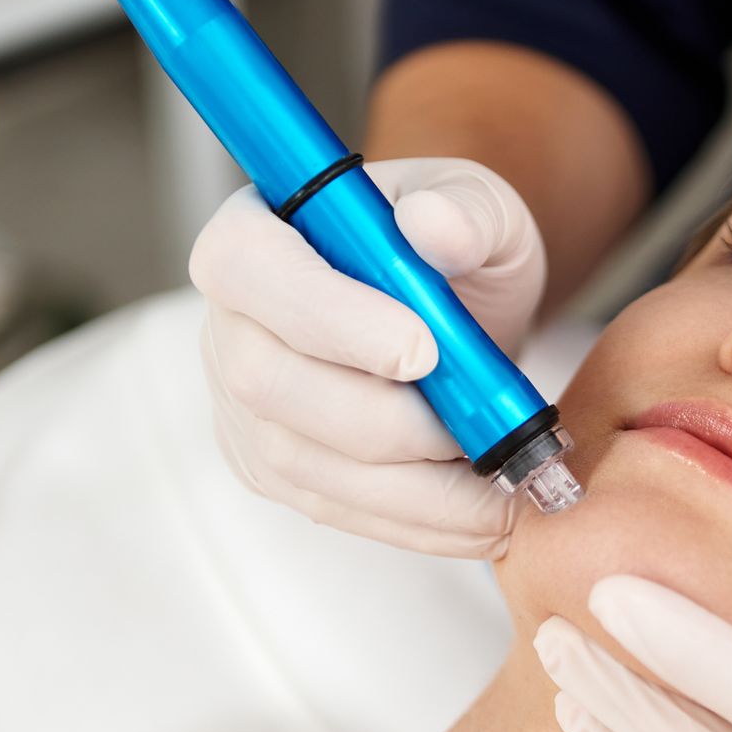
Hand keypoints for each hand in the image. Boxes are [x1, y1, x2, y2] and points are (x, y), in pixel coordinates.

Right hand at [191, 158, 547, 558]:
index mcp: (254, 230)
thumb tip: (433, 226)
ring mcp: (241, 406)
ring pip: (301, 461)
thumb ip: (466, 211)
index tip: (423, 351)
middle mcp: (229, 322)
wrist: (462, 321)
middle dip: (384, 418)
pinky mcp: (274, 470)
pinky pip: (333, 509)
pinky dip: (415, 520)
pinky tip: (480, 516)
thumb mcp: (481, 210)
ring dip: (411, 486)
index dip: (326, 315)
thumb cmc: (455, 253)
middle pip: (267, 382)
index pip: (246, 266)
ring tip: (501, 482)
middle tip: (479, 428)